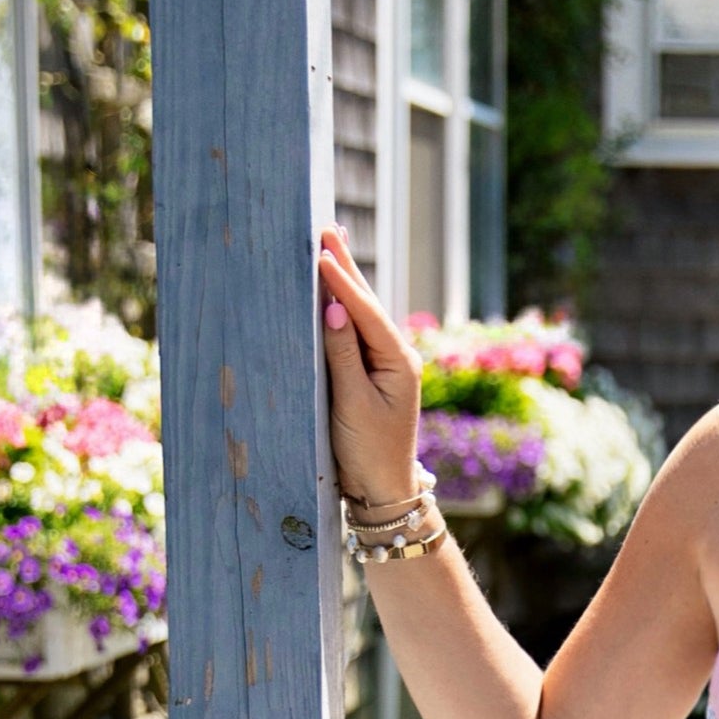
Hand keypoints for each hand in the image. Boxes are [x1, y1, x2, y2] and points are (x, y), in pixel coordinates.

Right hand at [317, 226, 425, 505]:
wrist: (383, 490)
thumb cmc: (367, 451)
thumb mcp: (352, 403)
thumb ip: (342, 356)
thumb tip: (335, 311)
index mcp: (398, 361)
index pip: (365, 312)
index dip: (342, 282)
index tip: (320, 252)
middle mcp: (396, 357)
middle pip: (367, 304)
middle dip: (346, 267)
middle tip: (327, 228)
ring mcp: (385, 365)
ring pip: (361, 314)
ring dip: (345, 280)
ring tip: (331, 245)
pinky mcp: (372, 375)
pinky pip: (355, 333)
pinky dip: (342, 308)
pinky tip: (333, 292)